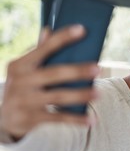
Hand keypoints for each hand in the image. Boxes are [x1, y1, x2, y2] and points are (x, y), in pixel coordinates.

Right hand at [0, 25, 99, 139]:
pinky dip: (76, 120)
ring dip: (81, 95)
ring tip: (99, 93)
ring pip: (58, 97)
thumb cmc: (22, 88)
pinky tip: (91, 120)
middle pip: (54, 74)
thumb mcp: (24, 71)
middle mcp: (21, 81)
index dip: (63, 38)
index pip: (44, 48)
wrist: (2, 119)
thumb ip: (38, 53)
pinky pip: (58, 118)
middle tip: (98, 68)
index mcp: (20, 65)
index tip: (82, 29)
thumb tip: (48, 29)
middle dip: (77, 71)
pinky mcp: (30, 118)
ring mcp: (25, 101)